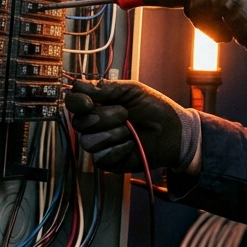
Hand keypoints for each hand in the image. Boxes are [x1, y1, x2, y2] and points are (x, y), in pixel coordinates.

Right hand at [64, 79, 199, 172]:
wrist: (172, 131)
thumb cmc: (154, 108)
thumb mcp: (132, 90)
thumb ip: (106, 88)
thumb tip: (78, 85)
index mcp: (98, 104)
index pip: (73, 103)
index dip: (77, 103)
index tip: (89, 103)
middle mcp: (95, 124)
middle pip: (79, 123)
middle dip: (105, 117)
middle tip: (125, 114)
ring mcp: (100, 143)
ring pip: (88, 142)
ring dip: (113, 134)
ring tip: (130, 130)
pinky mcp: (108, 161)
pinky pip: (101, 157)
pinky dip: (118, 149)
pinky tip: (131, 144)